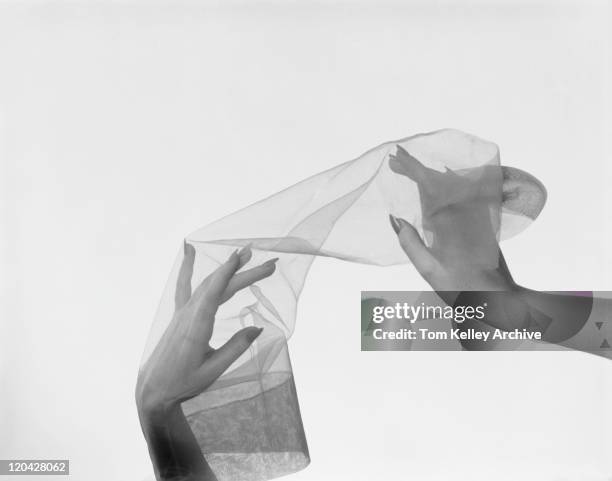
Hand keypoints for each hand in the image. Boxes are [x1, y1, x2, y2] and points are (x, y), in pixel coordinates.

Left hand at [136, 243, 277, 413]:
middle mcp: (188, 315)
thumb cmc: (184, 382)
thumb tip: (258, 328)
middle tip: (269, 265)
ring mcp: (182, 312)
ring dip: (226, 268)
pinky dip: (187, 266)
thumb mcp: (213, 371)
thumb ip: (235, 349)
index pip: (213, 294)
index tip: (240, 256)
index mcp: (195, 328)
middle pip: (218, 286)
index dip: (226, 273)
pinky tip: (190, 249)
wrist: (154, 388)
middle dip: (243, 272)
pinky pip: (185, 285)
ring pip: (207, 283)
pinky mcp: (180, 314)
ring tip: (245, 254)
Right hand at [388, 145, 515, 300]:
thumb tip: (395, 218)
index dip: (411, 167)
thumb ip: (410, 243)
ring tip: (410, 171)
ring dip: (429, 176)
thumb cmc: (462, 287)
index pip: (427, 183)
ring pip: (450, 184)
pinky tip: (443, 180)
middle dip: (415, 169)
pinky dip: (445, 184)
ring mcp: (475, 214)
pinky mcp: (482, 221)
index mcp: (448, 220)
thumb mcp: (428, 270)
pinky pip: (461, 193)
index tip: (396, 155)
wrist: (500, 296)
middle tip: (395, 163)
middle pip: (436, 180)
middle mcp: (463, 211)